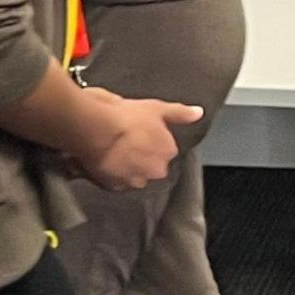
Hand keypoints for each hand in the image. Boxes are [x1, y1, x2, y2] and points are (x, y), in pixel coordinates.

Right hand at [72, 90, 200, 191]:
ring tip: (112, 150)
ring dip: (126, 166)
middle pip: (150, 165)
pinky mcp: (114, 186)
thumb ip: (180, 113)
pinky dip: (111, 173)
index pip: (164, 150)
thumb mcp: (157, 108)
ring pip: (133, 174)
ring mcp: (134, 180)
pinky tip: (103, 159)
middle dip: (140, 157)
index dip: (151, 140)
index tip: (140, 132)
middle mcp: (155, 171)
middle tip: (126, 141)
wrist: (96, 130)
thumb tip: (198, 113)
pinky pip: (115, 181)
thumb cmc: (125, 118)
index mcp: (167, 152)